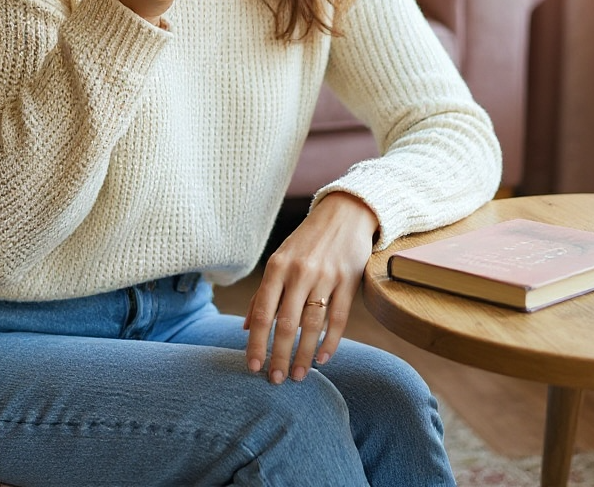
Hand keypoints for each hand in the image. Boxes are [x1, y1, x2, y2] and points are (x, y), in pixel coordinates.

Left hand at [243, 192, 378, 383]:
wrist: (344, 213)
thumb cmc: (306, 241)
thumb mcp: (280, 259)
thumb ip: (263, 293)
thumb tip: (245, 327)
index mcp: (277, 266)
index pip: (262, 313)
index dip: (256, 343)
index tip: (253, 367)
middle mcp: (300, 272)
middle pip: (286, 324)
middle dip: (279, 356)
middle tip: (275, 380)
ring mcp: (326, 277)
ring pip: (312, 325)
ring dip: (304, 355)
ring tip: (299, 376)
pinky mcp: (348, 281)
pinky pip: (339, 319)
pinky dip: (330, 342)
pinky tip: (322, 359)